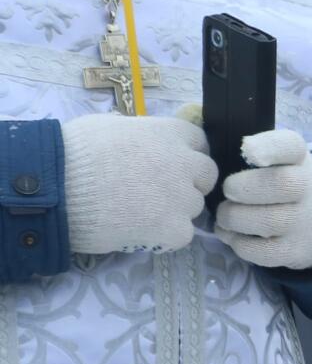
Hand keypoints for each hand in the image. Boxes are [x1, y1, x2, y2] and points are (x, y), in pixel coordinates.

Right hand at [62, 114, 217, 254]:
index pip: (199, 143)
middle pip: (205, 175)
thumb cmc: (72, 153)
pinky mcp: (174, 229)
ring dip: (174, 210)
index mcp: (170, 133)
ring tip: (137, 213)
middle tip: (157, 193)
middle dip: (188, 183)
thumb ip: (138, 133)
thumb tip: (141, 138)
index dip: (184, 156)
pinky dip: (165, 236)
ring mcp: (182, 197)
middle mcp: (184, 162)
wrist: (54, 189)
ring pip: (192, 207)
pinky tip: (140, 232)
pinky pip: (182, 235)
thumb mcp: (109, 127)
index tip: (169, 166)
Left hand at [215, 130, 311, 270]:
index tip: (247, 150)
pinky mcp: (297, 249)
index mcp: (297, 156)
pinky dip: (241, 244)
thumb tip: (189, 119)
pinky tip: (234, 236)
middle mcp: (307, 186)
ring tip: (225, 216)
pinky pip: (264, 251)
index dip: (268, 147)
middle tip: (228, 192)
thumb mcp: (271, 159)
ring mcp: (305, 219)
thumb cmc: (274, 182)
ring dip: (236, 219)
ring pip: (270, 220)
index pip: (289, 145)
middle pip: (282, 184)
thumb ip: (238, 145)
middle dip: (244, 189)